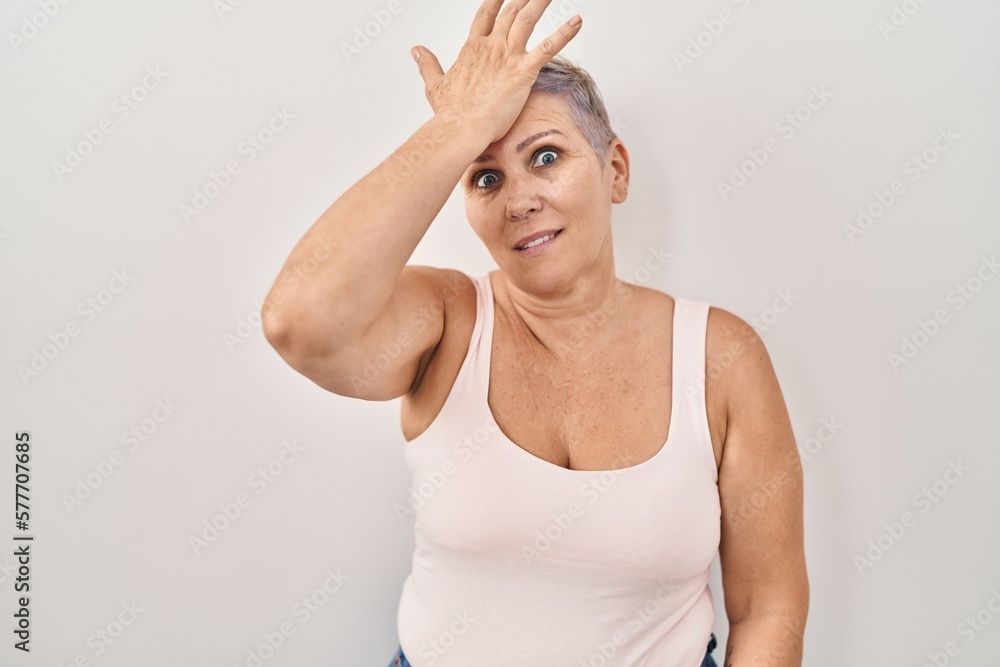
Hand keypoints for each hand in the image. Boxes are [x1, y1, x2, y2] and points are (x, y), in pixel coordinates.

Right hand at [412, 0, 582, 144]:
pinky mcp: (523, 71)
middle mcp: (491, 47)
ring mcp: (508, 56)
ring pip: (527, 18)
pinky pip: (549, 46)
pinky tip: (578, 21)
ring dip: (540, 1)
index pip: (485, 16)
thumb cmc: (450, 114)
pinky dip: (565, 33)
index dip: (495, 1)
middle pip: (509, 12)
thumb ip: (427, 64)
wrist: (461, 128)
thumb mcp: (434, 85)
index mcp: (472, 49)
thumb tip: (416, 49)